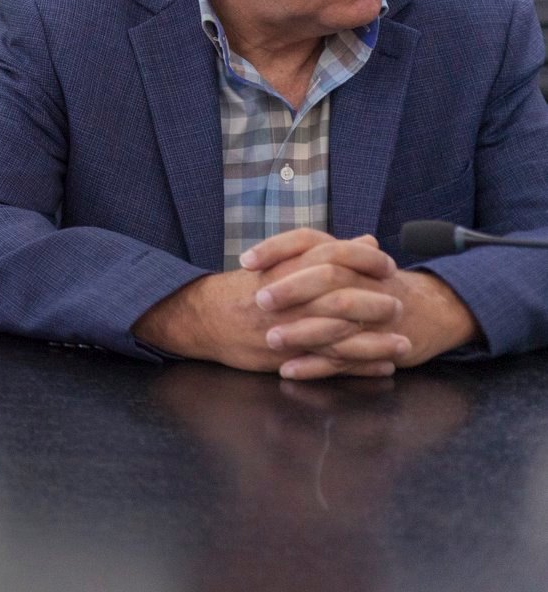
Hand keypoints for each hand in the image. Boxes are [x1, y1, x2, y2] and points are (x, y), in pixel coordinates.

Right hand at [133, 230, 407, 378]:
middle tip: (399, 306)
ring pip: (339, 336)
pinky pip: (327, 363)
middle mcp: (287, 298)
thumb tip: (368, 241)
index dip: (364, 260)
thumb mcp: (281, 262)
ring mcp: (285, 328)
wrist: (202, 317)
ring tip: (404, 345)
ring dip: (375, 342)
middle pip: (340, 297)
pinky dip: (358, 366)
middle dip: (374, 303)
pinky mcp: (284, 355)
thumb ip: (326, 253)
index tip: (387, 265)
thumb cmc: (244, 289)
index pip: (332, 256)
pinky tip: (382, 366)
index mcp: (285, 268)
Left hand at [244, 230, 475, 375]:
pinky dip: (316, 365)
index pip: (310, 239)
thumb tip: (254, 258)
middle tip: (258, 300)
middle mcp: (363, 279)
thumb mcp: (349, 262)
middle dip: (291, 289)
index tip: (245, 260)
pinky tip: (288, 369)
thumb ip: (308, 257)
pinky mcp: (380, 345)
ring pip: (338, 321)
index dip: (277, 248)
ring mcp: (374, 313)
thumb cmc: (377, 283)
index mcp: (350, 254)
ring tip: (270, 340)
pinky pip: (346, 358)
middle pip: (328, 276)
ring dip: (301, 332)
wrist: (434, 309)